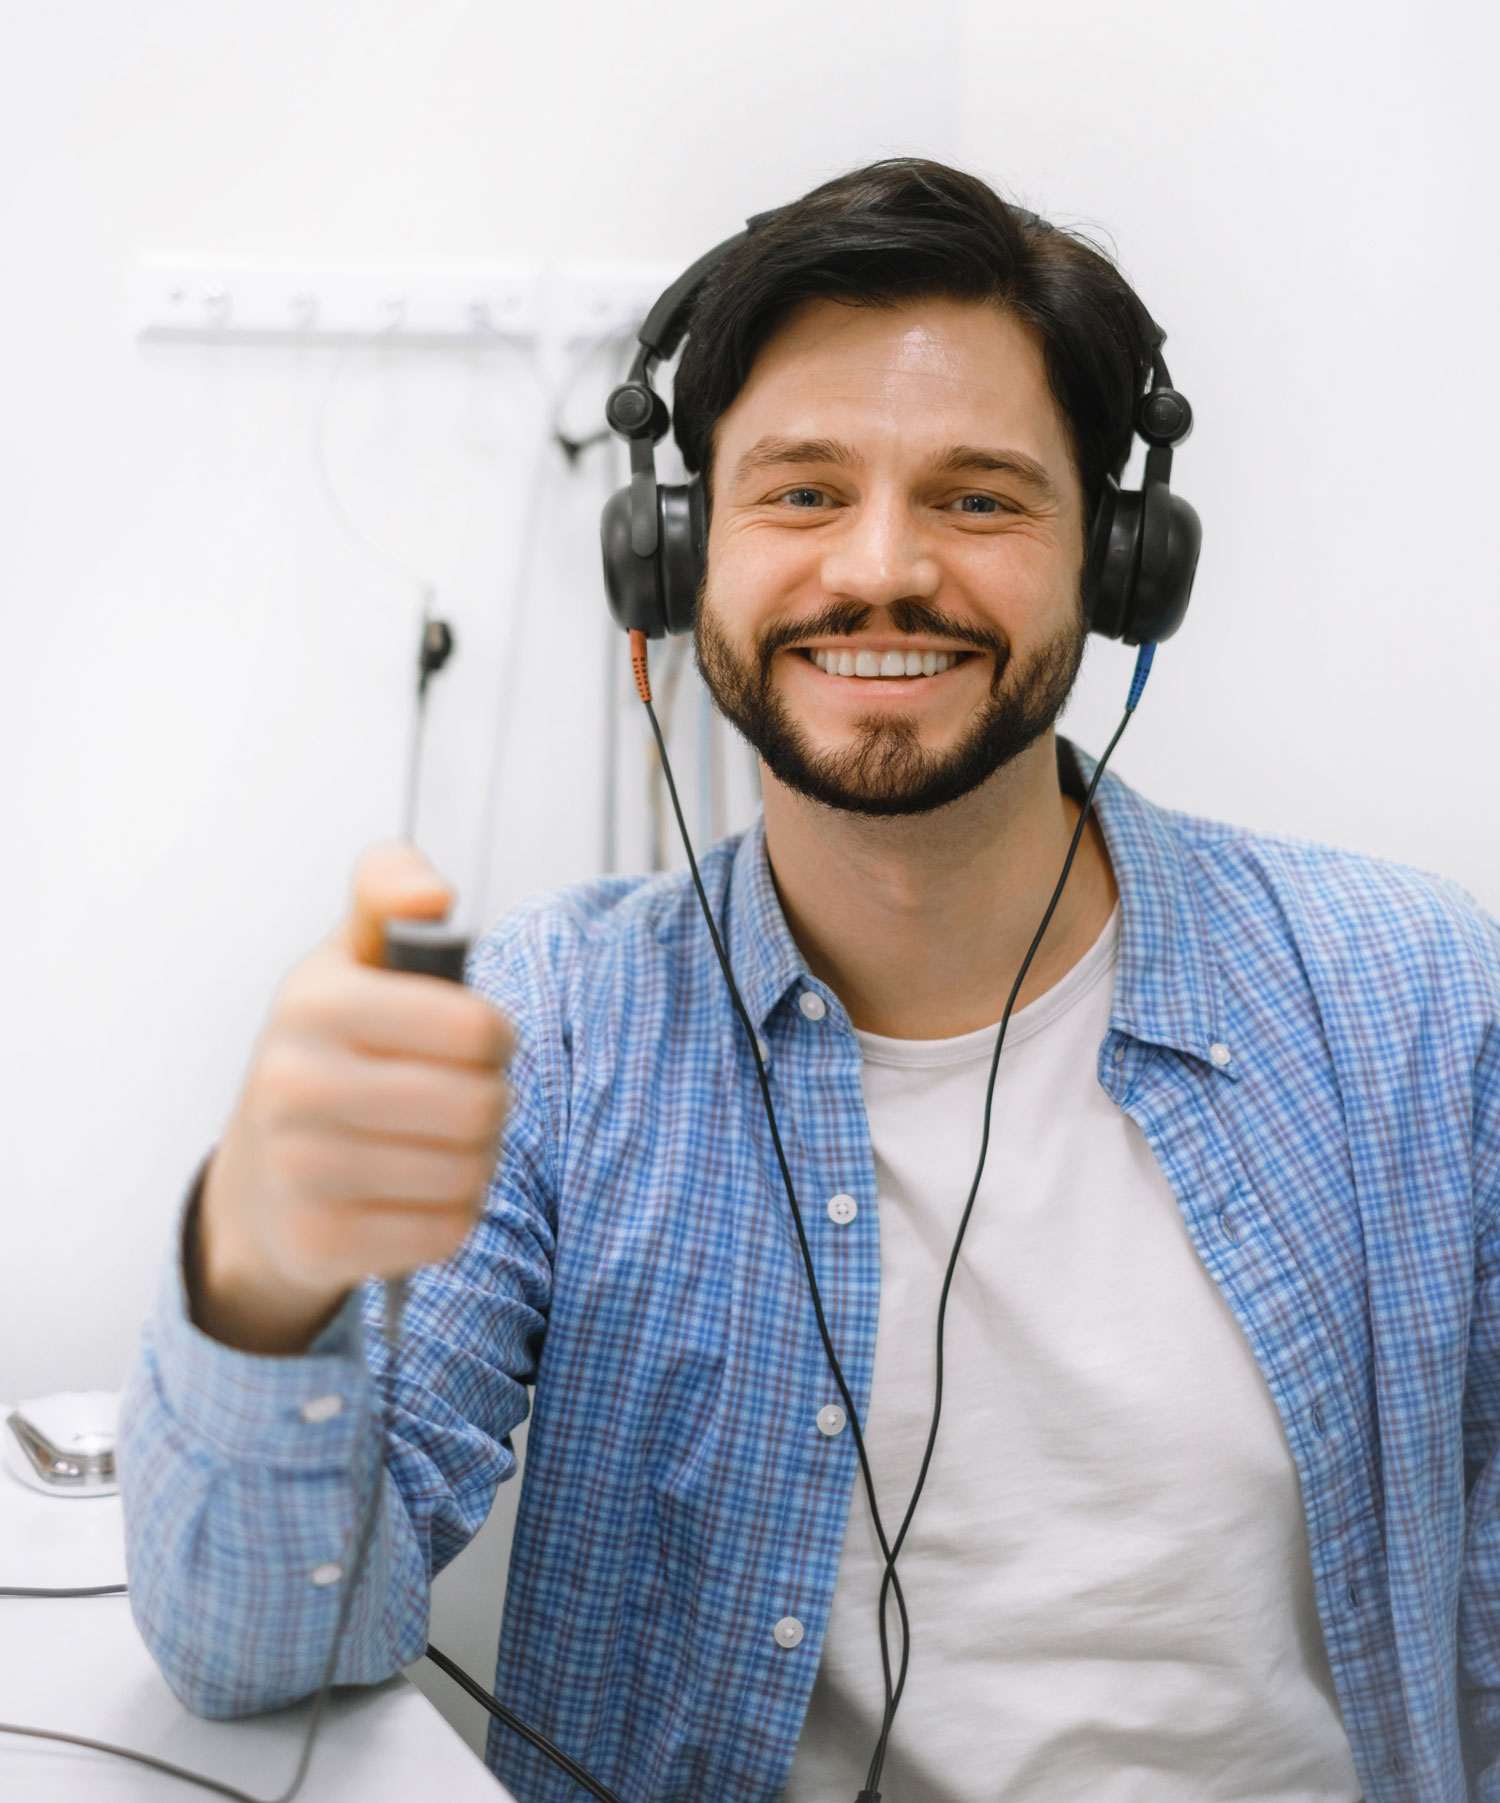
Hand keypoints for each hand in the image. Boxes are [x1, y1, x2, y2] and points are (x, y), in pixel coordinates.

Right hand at [191, 843, 512, 1353]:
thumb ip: (390, 894)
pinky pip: (447, 1231)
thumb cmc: (329, 1051)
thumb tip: (433, 894)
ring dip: (477, 1161)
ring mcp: (297, 1171)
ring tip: (440, 1144)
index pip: (474, 1028)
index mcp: (313, 1002)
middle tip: (460, 1098)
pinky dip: (451, 1214)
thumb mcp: (351, 957)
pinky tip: (417, 1192)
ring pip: (469, 1172)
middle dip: (490, 1103)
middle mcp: (292, 1085)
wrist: (258, 1178)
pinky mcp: (316, 1244)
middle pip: (480, 1106)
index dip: (496, 1036)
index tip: (477, 1041)